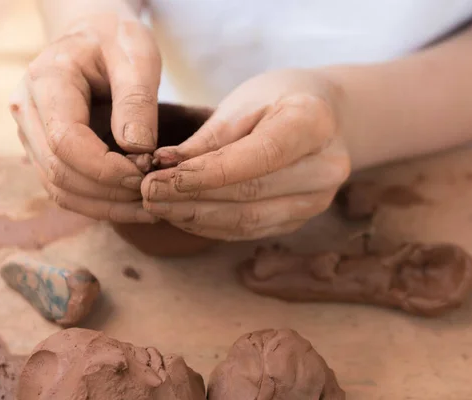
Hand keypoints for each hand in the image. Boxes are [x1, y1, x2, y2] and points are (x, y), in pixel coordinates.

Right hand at [9, 13, 159, 222]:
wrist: (96, 36)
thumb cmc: (117, 40)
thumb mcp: (137, 57)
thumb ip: (136, 100)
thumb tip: (137, 149)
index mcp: (46, 80)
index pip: (65, 141)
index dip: (105, 168)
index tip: (145, 172)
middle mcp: (28, 111)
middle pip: (59, 171)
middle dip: (110, 191)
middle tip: (153, 191)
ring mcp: (33, 134)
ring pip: (60, 189)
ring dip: (106, 206)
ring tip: (148, 206)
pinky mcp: (47, 151)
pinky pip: (67, 190)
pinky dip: (100, 204)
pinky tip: (133, 205)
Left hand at [141, 69, 350, 239]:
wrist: (324, 116)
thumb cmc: (280, 98)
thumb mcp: (245, 101)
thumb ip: (209, 138)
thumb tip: (163, 166)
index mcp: (313, 124)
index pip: (257, 157)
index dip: (205, 174)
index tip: (158, 178)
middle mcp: (324, 169)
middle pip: (251, 194)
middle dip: (191, 198)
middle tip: (146, 195)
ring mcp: (317, 200)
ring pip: (249, 220)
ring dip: (197, 219)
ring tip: (157, 208)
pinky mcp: (301, 219)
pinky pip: (252, 230)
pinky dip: (213, 227)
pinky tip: (183, 217)